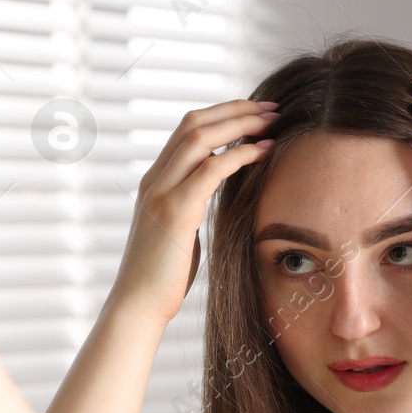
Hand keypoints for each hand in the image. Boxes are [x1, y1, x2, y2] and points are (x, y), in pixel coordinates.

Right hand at [108, 99, 278, 325]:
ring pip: (200, 137)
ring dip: (241, 124)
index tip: (257, 113)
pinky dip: (241, 154)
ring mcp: (162, 192)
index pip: (187, 129)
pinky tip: (264, 151)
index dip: (223, 114)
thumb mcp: (178, 229)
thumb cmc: (163, 275)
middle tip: (272, 108)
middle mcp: (155, 179)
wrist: (138, 304)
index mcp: (155, 181)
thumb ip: (191, 203)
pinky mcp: (176, 211)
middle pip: (193, 123)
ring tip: (272, 122)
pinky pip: (211, 169)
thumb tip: (216, 191)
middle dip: (235, 109)